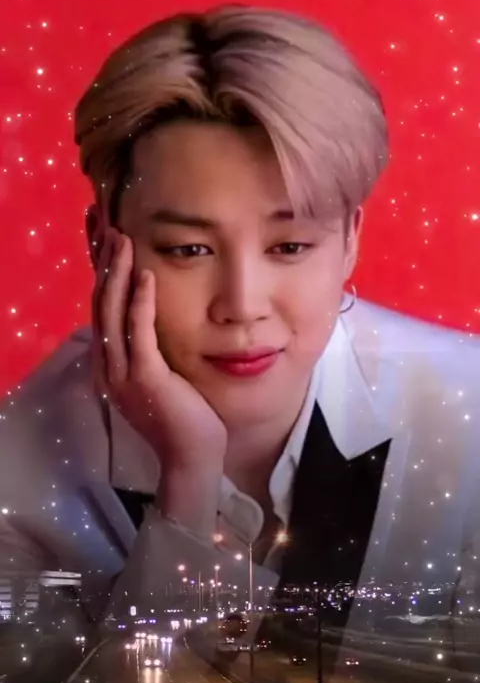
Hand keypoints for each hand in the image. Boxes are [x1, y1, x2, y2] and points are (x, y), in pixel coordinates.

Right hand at [91, 227, 227, 477]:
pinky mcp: (146, 379)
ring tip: (119, 237)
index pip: (100, 306)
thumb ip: (150, 346)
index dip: (99, 269)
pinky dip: (139, 302)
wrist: (191, 459)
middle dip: (101, 261)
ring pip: (111, 313)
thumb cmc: (184, 417)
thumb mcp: (160, 376)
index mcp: (110, 363)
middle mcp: (108, 365)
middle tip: (102, 223)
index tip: (101, 236)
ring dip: (115, 273)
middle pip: (98, 302)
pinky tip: (144, 275)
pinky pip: (139, 333)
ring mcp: (123, 373)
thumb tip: (152, 316)